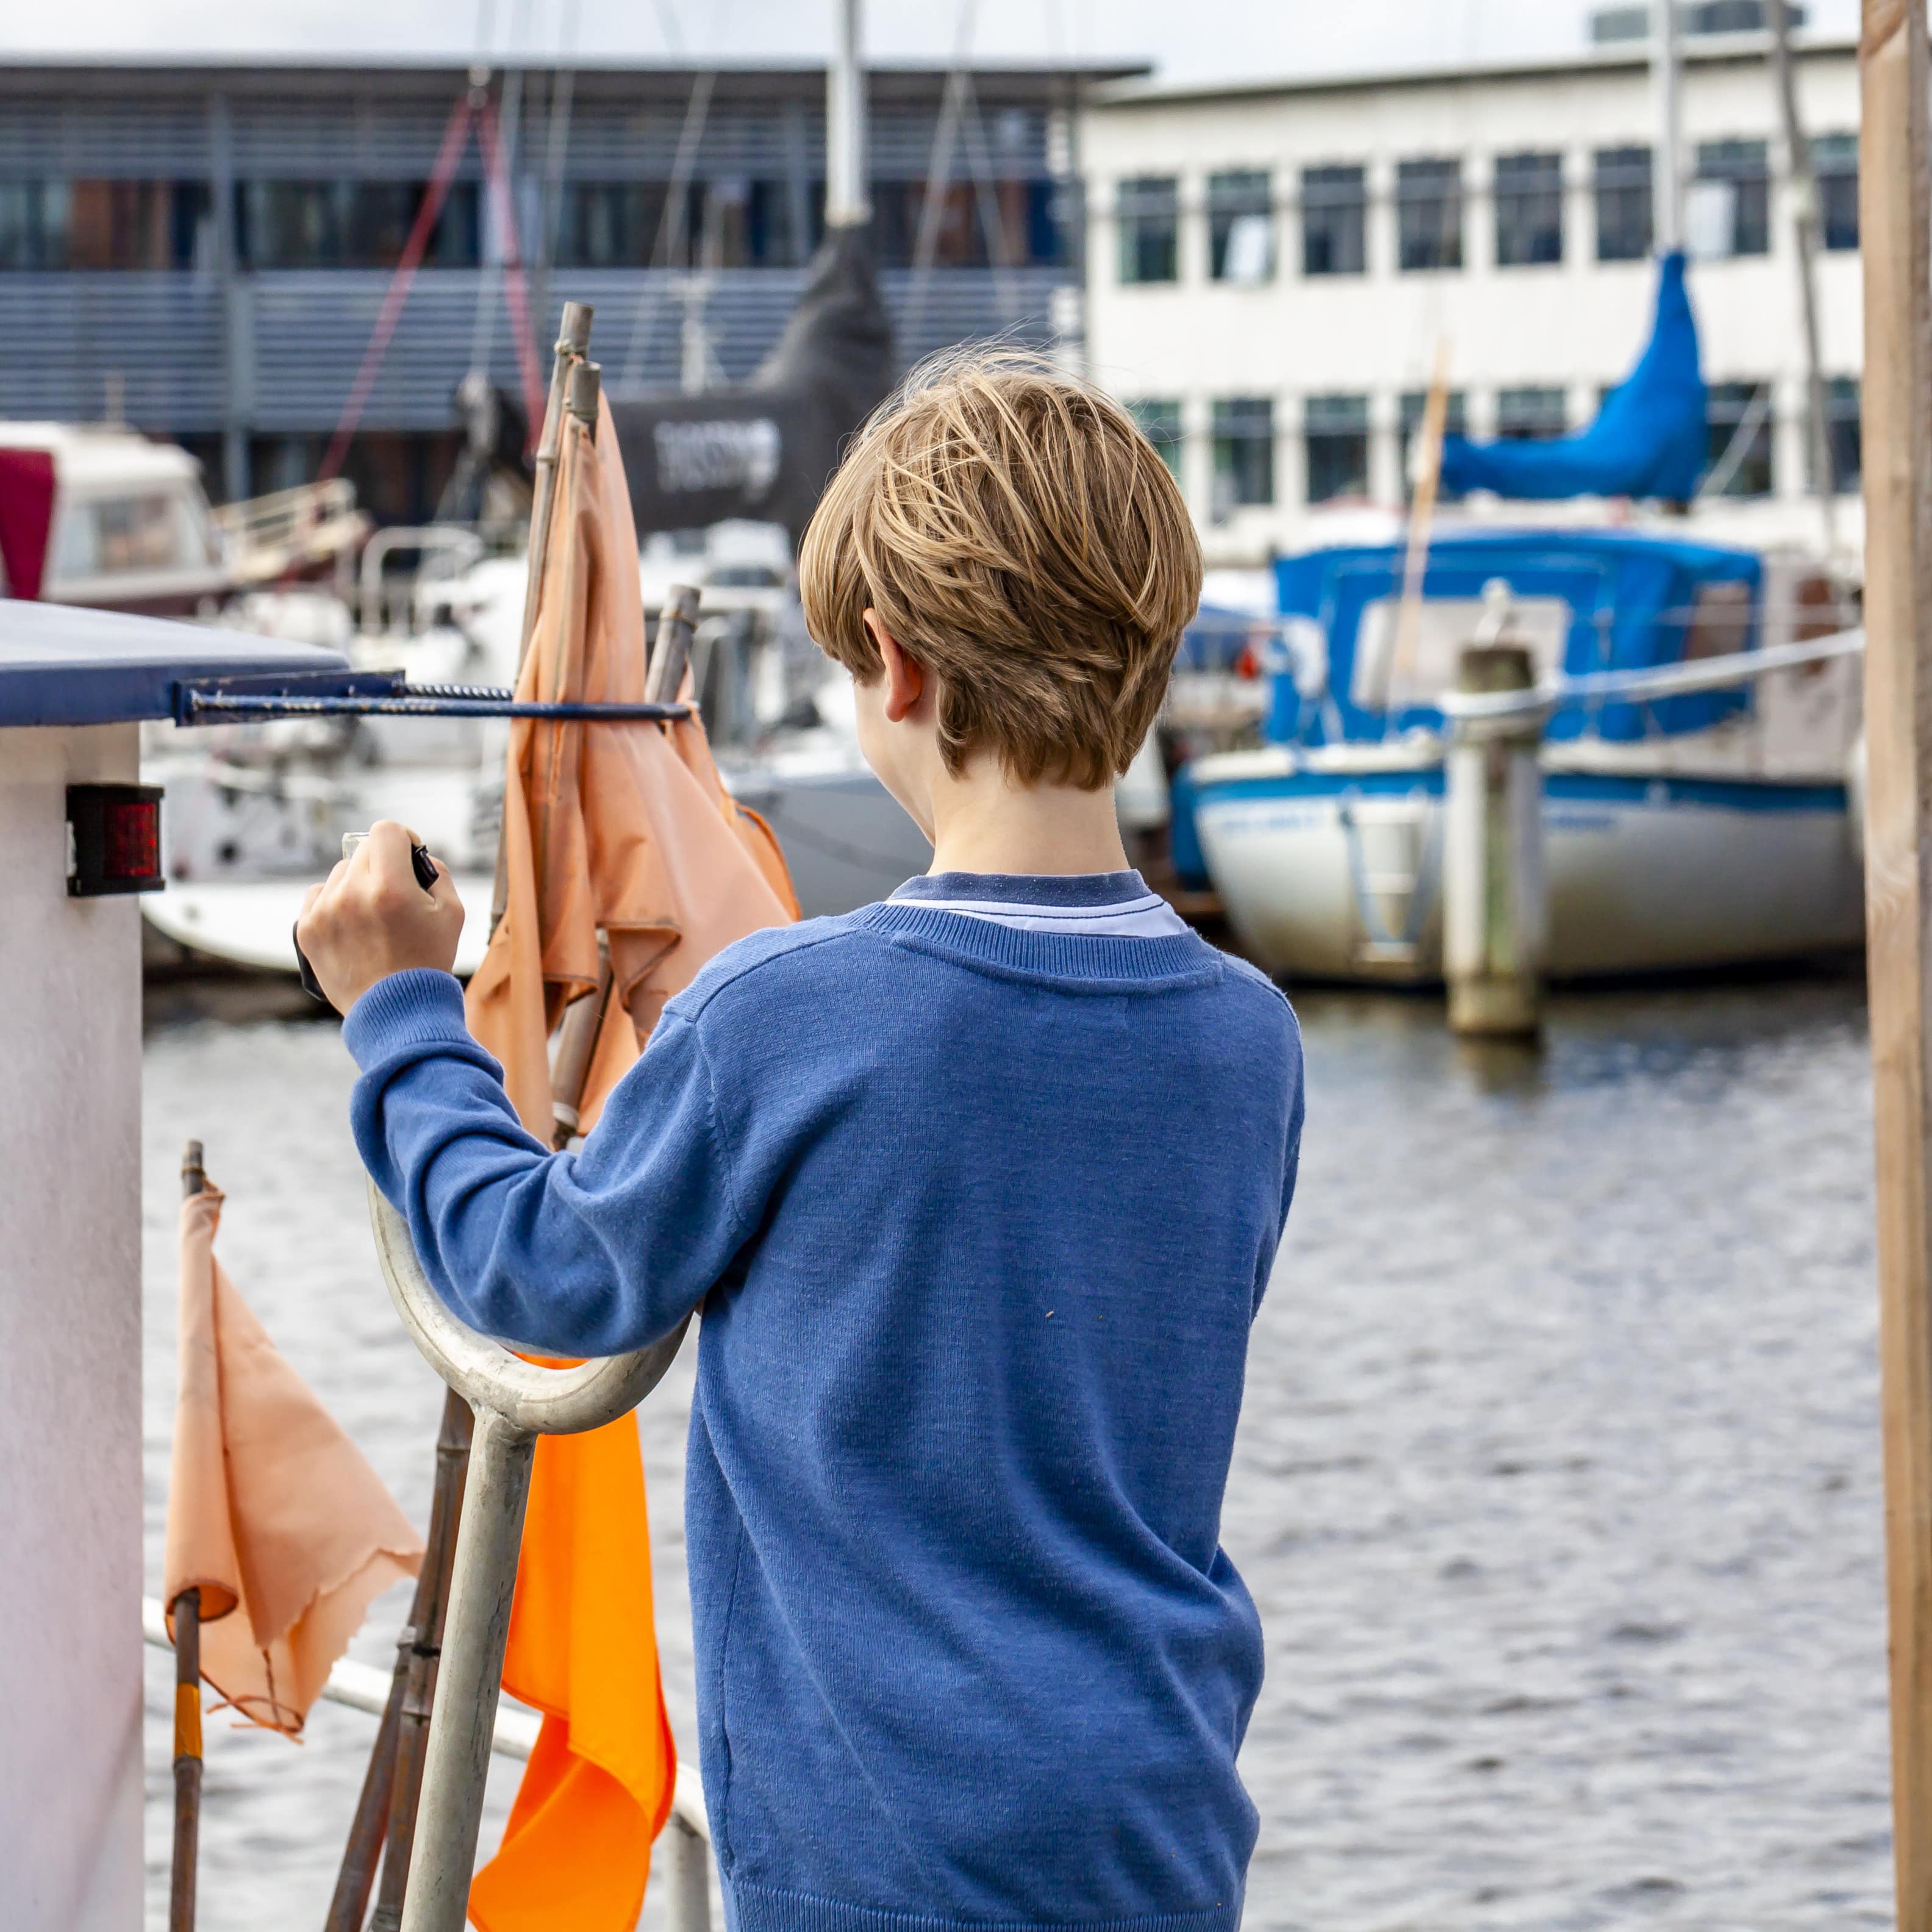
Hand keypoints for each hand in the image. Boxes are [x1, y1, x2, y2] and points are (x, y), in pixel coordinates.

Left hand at [296, 821, 465, 1014]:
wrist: (396, 1012)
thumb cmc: (427, 963)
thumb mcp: (452, 913)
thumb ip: (438, 872)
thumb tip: (417, 854)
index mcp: (390, 887)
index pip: (385, 830)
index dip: (402, 838)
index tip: (408, 856)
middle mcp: (351, 894)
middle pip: (363, 850)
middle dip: (383, 865)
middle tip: (395, 894)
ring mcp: (324, 912)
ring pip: (340, 872)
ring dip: (357, 884)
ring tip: (373, 917)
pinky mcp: (307, 929)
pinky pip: (318, 894)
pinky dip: (334, 902)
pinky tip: (352, 924)